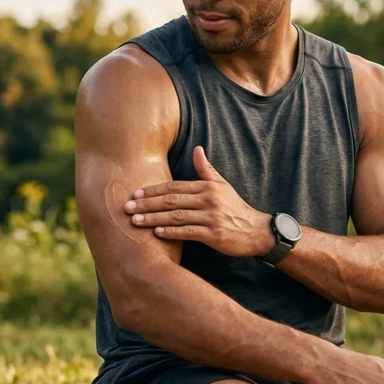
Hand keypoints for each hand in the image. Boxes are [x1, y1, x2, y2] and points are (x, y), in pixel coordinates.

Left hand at [125, 146, 274, 257]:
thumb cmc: (235, 207)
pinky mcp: (214, 234)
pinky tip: (156, 233)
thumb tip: (197, 149)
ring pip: (176, 216)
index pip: (174, 186)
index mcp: (207, 186)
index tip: (135, 194)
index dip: (153, 190)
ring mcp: (211, 217)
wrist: (256, 230)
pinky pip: (188, 232)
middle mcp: (207, 200)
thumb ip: (206, 169)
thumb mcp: (222, 185)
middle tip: (127, 208)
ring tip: (136, 221)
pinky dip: (171, 232)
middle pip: (171, 200)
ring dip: (154, 219)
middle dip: (147, 204)